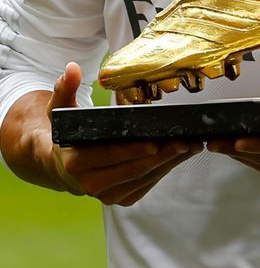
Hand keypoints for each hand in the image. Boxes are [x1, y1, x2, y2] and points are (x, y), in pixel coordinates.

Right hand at [46, 62, 201, 205]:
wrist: (60, 166)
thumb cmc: (65, 134)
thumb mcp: (60, 109)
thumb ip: (64, 88)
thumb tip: (72, 69)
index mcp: (74, 163)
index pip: (109, 155)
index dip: (133, 150)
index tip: (155, 141)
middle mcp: (89, 184)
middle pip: (132, 170)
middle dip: (161, 156)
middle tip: (184, 141)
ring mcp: (106, 195)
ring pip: (143, 179)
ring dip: (169, 163)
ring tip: (190, 145)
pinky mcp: (120, 198)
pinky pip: (146, 185)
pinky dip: (164, 170)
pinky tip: (180, 155)